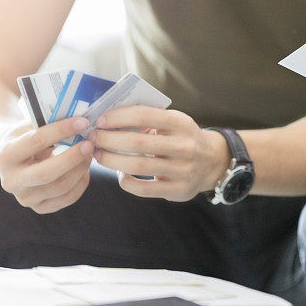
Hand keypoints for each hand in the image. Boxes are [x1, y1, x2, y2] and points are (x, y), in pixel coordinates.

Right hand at [0, 117, 93, 213]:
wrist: (12, 162)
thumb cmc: (23, 138)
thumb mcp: (28, 127)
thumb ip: (47, 124)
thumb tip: (79, 121)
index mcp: (4, 156)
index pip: (36, 141)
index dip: (62, 131)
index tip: (82, 123)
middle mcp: (11, 181)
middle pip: (46, 173)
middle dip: (72, 157)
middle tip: (89, 144)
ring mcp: (24, 198)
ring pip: (60, 187)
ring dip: (80, 169)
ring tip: (89, 154)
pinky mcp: (39, 208)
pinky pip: (67, 198)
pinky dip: (80, 183)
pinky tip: (84, 170)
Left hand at [89, 107, 229, 200]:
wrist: (213, 162)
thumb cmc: (182, 138)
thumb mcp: (173, 122)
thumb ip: (148, 119)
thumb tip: (109, 118)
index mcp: (180, 123)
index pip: (145, 115)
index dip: (119, 117)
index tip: (100, 120)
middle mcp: (184, 146)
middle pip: (138, 143)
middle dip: (109, 140)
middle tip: (93, 138)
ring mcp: (182, 170)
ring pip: (138, 166)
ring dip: (112, 160)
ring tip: (98, 155)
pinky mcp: (178, 190)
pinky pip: (144, 189)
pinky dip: (126, 181)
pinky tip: (120, 174)